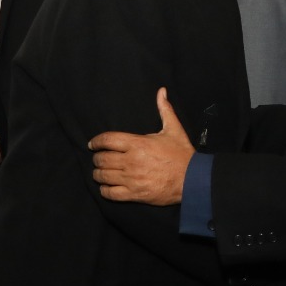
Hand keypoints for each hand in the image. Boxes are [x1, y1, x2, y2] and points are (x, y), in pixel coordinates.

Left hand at [89, 88, 193, 205]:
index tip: (93, 144)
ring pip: (103, 176)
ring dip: (98, 174)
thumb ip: (164, 110)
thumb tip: (162, 91)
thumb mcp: (174, 129)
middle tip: (97, 158)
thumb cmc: (182, 154)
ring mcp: (131, 179)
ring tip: (99, 172)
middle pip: (102, 159)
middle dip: (96, 158)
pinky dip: (105, 190)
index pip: (107, 139)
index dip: (96, 141)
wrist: (192, 179)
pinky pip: (111, 193)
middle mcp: (131, 161)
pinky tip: (105, 187)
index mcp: (138, 143)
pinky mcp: (135, 194)